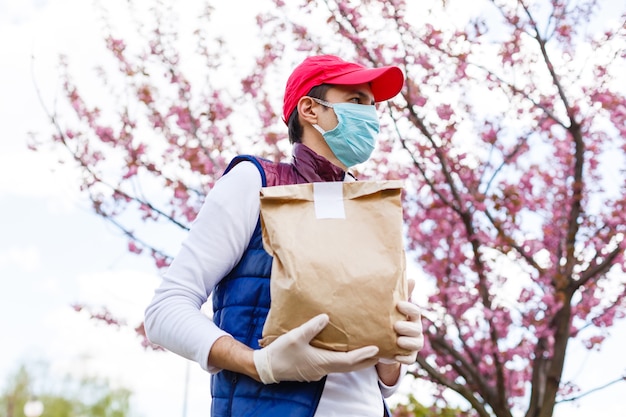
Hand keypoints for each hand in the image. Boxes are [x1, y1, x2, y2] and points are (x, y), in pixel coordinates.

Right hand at [253, 314, 378, 383]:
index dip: (364, 355)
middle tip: (381, 354)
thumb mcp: (295, 336)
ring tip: (368, 353)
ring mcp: (318, 371)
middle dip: (366, 361)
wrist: (266, 368)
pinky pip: (334, 365)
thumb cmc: (281, 353)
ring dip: (356, 361)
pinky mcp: (313, 369)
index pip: (349, 360)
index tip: (377, 349)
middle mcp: (323, 369)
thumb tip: (326, 317)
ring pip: (342, 367)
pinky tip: (344, 352)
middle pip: (350, 367)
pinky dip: (345, 360)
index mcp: (322, 362)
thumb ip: (312, 327)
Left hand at [392, 279, 423, 363]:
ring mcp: (414, 344)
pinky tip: (396, 356)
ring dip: (408, 343)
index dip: (409, 308)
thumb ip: (401, 294)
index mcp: (412, 317)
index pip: (415, 311)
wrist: (386, 341)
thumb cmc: (390, 319)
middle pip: (416, 329)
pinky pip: (410, 359)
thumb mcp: (393, 308)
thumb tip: (411, 278)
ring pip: (416, 344)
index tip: (399, 305)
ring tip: (398, 341)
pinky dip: (404, 358)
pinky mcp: (409, 357)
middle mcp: (416, 330)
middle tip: (396, 326)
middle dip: (408, 328)